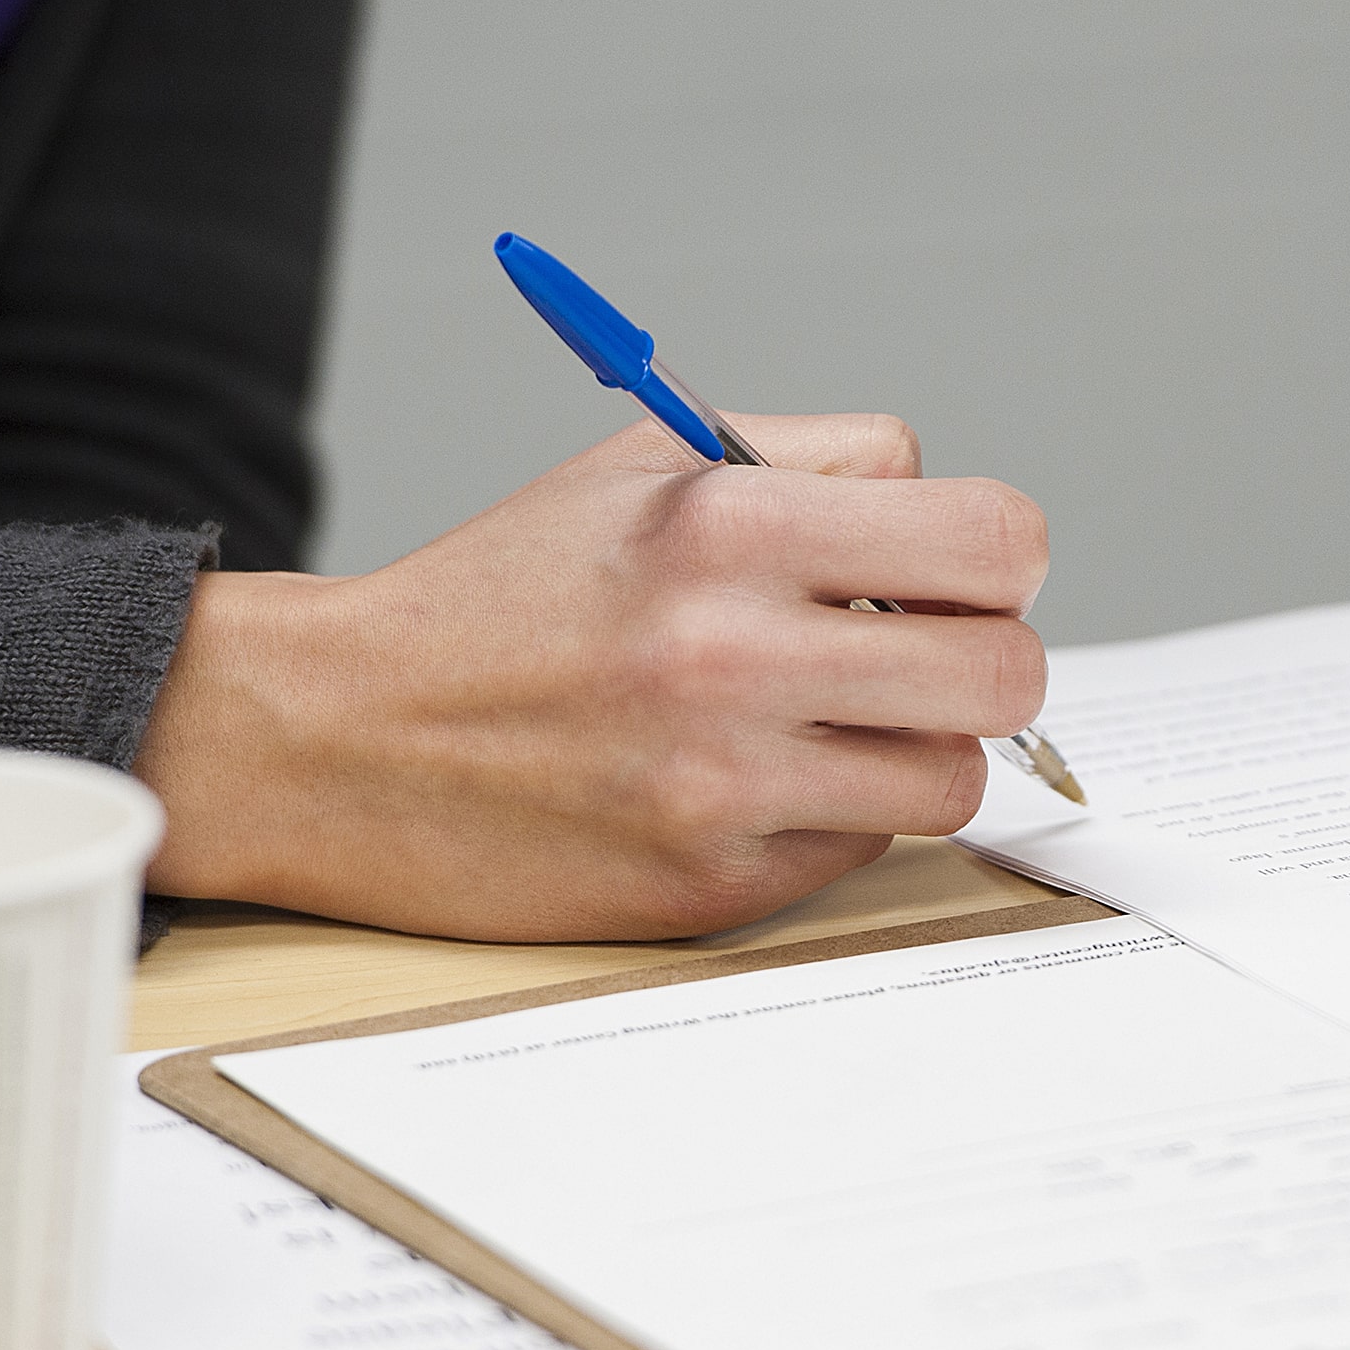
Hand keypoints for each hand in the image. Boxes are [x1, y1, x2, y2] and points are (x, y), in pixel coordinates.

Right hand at [131, 414, 1048, 939]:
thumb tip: (954, 525)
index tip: (955, 572)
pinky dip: (833, 812)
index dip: (993, 556)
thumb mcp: (644, 472)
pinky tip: (749, 778)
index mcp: (727, 524)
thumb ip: (811, 466)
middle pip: (1009, 670)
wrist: (340, 739)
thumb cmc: (502, 598)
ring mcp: (727, 782)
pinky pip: (863, 846)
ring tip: (832, 718)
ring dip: (915, 747)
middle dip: (985, 657)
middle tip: (924, 654)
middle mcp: (733, 653)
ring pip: (955, 776)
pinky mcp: (714, 883)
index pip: (994, 536)